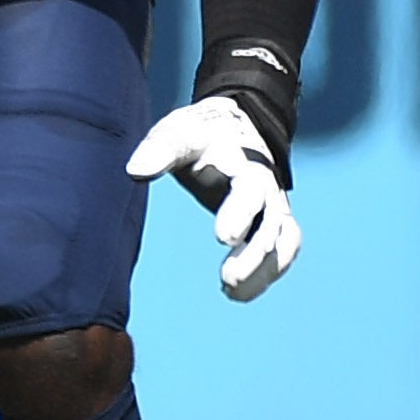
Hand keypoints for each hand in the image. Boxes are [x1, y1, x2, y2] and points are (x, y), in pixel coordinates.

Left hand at [128, 96, 301, 301]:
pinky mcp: (272, 221)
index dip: (241, 213)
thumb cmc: (203, 133)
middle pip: (274, 224)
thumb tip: (135, 171)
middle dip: (254, 255)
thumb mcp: (179, 132)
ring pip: (284, 243)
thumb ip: (160, 149)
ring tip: (232, 293)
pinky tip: (237, 292)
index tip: (223, 238)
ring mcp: (274, 205)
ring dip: (264, 271)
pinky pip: (282, 251)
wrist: (235, 126)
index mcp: (247, 162)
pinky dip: (267, 274)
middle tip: (227, 279)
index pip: (251, 189)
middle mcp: (268, 186)